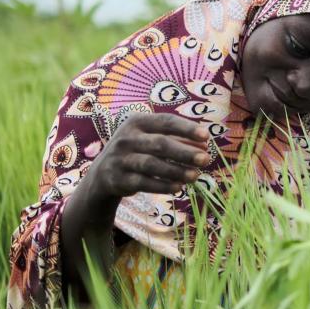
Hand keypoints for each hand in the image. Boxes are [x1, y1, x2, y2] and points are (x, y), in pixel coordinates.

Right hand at [83, 113, 210, 203]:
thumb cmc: (137, 151)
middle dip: (185, 152)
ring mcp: (120, 158)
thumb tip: (204, 146)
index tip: (206, 136)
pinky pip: (142, 182)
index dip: (186, 128)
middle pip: (160, 144)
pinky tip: (178, 187)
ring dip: (176, 170)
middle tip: (206, 159)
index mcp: (138, 122)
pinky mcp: (117, 179)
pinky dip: (161, 185)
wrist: (102, 173)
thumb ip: (177, 140)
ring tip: (195, 176)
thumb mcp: (151, 139)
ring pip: (152, 164)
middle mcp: (126, 138)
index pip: (166, 121)